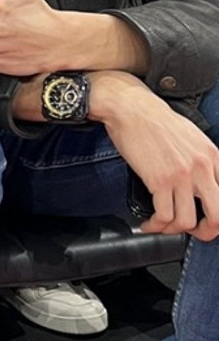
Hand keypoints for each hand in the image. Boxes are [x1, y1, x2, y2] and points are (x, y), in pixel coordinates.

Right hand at [91, 71, 218, 239]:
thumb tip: (203, 182)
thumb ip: (203, 159)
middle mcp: (201, 167)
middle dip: (206, 231)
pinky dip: (155, 225)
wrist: (131, 108)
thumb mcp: (192, 136)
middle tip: (195, 231)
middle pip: (217, 216)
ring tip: (163, 226)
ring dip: (174, 230)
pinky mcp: (158, 180)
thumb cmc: (156, 120)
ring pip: (186, 220)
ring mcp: (181, 175)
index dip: (218, 214)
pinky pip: (163, 215)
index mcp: (213, 156)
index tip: (208, 218)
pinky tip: (149, 223)